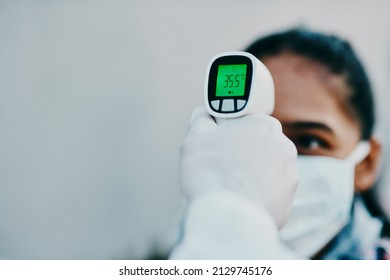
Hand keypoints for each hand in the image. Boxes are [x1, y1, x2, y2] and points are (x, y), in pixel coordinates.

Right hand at [180, 107, 297, 227]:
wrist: (226, 213)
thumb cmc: (211, 170)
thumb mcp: (197, 136)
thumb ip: (202, 120)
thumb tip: (203, 115)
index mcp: (266, 126)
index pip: (249, 123)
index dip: (231, 132)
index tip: (219, 141)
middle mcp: (285, 149)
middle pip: (259, 147)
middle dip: (242, 154)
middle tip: (221, 164)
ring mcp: (289, 179)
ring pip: (265, 172)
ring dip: (250, 175)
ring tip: (229, 185)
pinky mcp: (286, 204)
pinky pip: (267, 195)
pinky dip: (254, 196)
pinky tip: (237, 200)